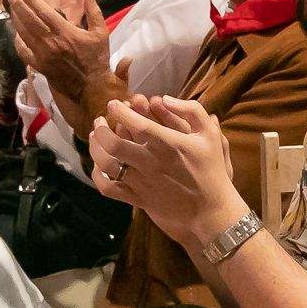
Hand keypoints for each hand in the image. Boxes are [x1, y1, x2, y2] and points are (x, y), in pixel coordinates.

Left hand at [8, 0, 109, 104]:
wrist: (91, 86)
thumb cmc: (97, 58)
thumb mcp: (101, 33)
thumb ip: (94, 12)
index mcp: (66, 32)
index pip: (44, 12)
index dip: (32, 0)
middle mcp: (51, 42)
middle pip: (29, 20)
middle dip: (17, 5)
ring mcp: (42, 55)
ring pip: (23, 34)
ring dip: (15, 20)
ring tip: (11, 9)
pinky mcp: (39, 65)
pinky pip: (23, 51)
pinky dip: (17, 41)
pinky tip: (16, 34)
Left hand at [89, 95, 247, 246]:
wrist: (210, 209)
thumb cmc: (211, 169)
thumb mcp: (211, 134)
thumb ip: (191, 110)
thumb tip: (164, 98)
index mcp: (169, 145)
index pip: (137, 124)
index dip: (120, 111)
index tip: (114, 104)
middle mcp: (152, 163)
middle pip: (114, 144)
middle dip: (101, 128)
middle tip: (99, 119)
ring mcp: (142, 183)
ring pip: (107, 164)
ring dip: (95, 148)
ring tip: (95, 137)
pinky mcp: (138, 199)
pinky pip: (109, 188)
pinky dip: (97, 176)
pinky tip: (98, 165)